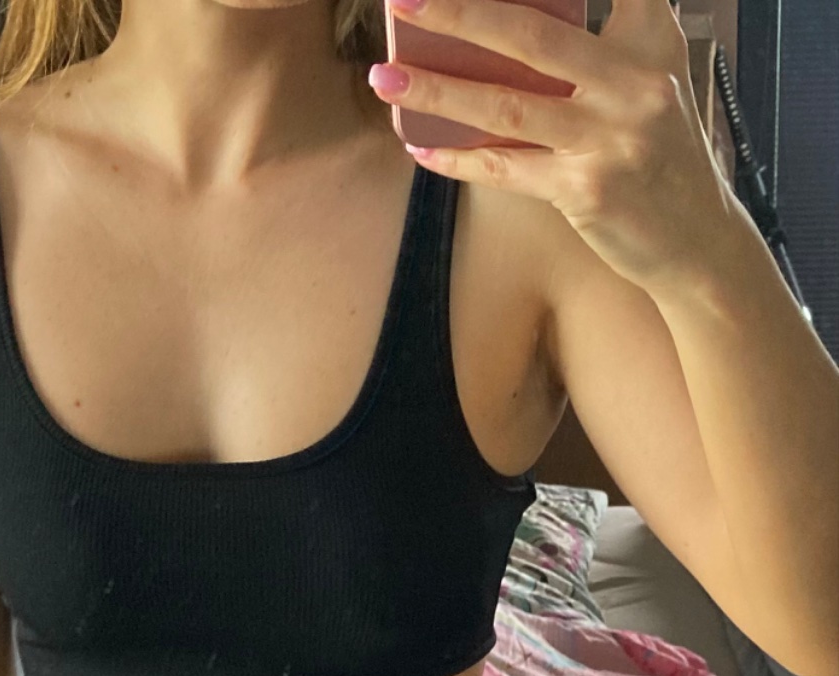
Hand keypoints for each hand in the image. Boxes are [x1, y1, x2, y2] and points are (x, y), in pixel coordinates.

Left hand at [370, 0, 735, 292]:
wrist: (699, 243)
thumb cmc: (659, 158)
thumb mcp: (647, 87)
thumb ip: (596, 55)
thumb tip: (501, 39)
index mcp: (651, 41)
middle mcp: (634, 82)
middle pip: (532, 36)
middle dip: (461, 13)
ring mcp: (610, 138)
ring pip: (506, 105)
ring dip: (437, 91)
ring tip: (385, 78)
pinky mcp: (586, 191)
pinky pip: (507, 169)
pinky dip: (459, 160)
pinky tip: (422, 149)